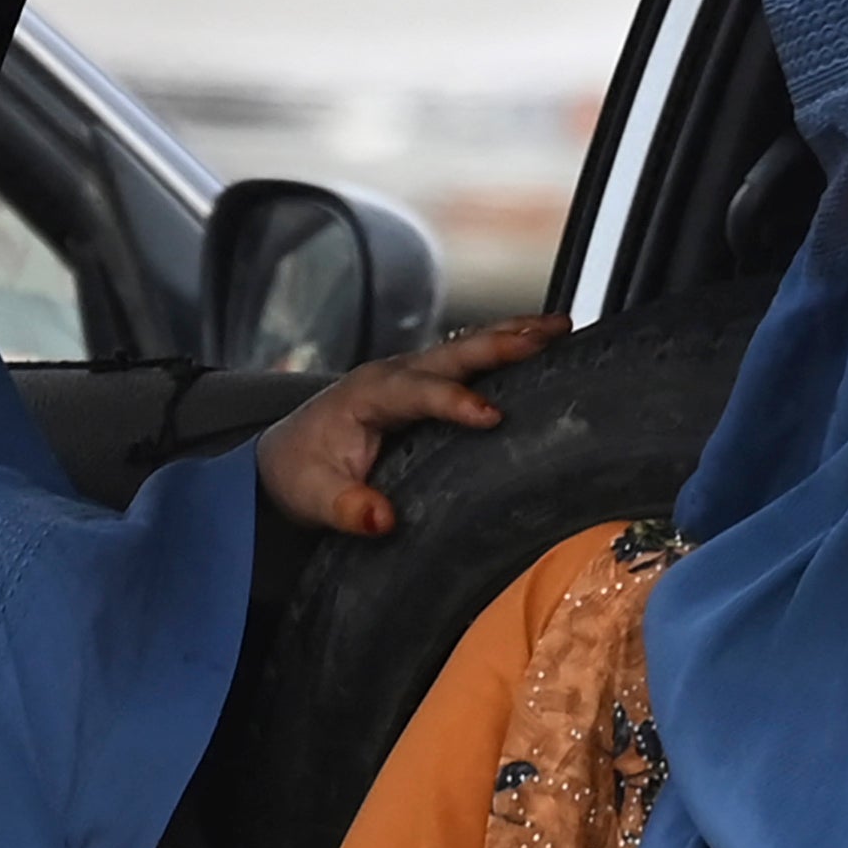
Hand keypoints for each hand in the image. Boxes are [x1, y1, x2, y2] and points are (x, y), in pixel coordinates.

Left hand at [252, 317, 566, 536]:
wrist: (285, 455)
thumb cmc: (300, 474)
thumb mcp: (313, 498)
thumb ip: (346, 508)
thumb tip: (383, 520)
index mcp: (367, 395)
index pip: (417, 393)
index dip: (454, 402)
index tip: (492, 417)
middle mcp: (393, 374)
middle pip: (452, 352)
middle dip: (501, 343)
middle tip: (549, 337)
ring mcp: (411, 374)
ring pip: (467, 347)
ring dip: (514, 334)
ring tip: (563, 326)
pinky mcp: (425, 384)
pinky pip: (469, 359)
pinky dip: (506, 347)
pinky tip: (543, 344)